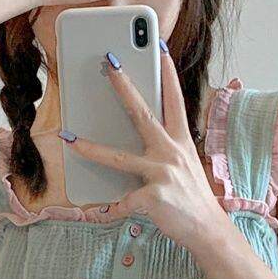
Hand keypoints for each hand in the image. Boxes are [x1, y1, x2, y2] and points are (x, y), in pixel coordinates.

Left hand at [60, 47, 229, 252]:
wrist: (207, 230)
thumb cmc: (191, 197)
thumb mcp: (185, 164)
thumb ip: (166, 147)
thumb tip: (143, 134)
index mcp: (180, 141)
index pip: (174, 100)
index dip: (168, 73)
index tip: (160, 48)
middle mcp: (172, 152)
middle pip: (143, 114)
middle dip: (124, 87)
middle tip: (109, 63)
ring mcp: (163, 175)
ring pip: (119, 158)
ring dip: (92, 148)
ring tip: (69, 138)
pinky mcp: (154, 198)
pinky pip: (124, 202)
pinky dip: (112, 209)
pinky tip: (101, 212)